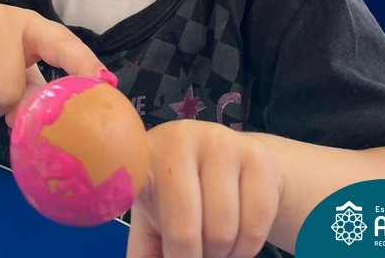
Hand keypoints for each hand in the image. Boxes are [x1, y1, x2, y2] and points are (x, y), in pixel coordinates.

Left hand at [127, 121, 281, 257]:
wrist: (234, 164)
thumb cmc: (181, 200)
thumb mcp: (154, 224)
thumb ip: (145, 255)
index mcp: (144, 156)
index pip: (128, 187)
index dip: (147, 231)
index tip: (165, 246)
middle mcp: (179, 139)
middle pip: (185, 233)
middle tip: (196, 253)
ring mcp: (220, 142)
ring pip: (224, 231)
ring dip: (222, 254)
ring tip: (215, 243)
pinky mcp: (256, 155)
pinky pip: (256, 225)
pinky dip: (248, 248)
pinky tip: (239, 233)